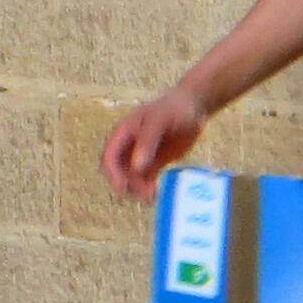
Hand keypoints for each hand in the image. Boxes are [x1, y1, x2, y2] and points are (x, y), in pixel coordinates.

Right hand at [100, 86, 208, 201]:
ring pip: (132, 178)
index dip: (113, 174)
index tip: (123, 187)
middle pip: (118, 171)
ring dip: (138, 189)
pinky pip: (148, 179)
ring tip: (154, 196)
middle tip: (144, 195)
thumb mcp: (159, 121)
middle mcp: (129, 146)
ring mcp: (142, 155)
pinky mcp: (156, 162)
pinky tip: (159, 193)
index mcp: (123, 133)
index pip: (109, 157)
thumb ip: (148, 142)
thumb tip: (136, 167)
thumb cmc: (174, 109)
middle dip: (126, 184)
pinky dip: (150, 188)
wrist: (193, 107)